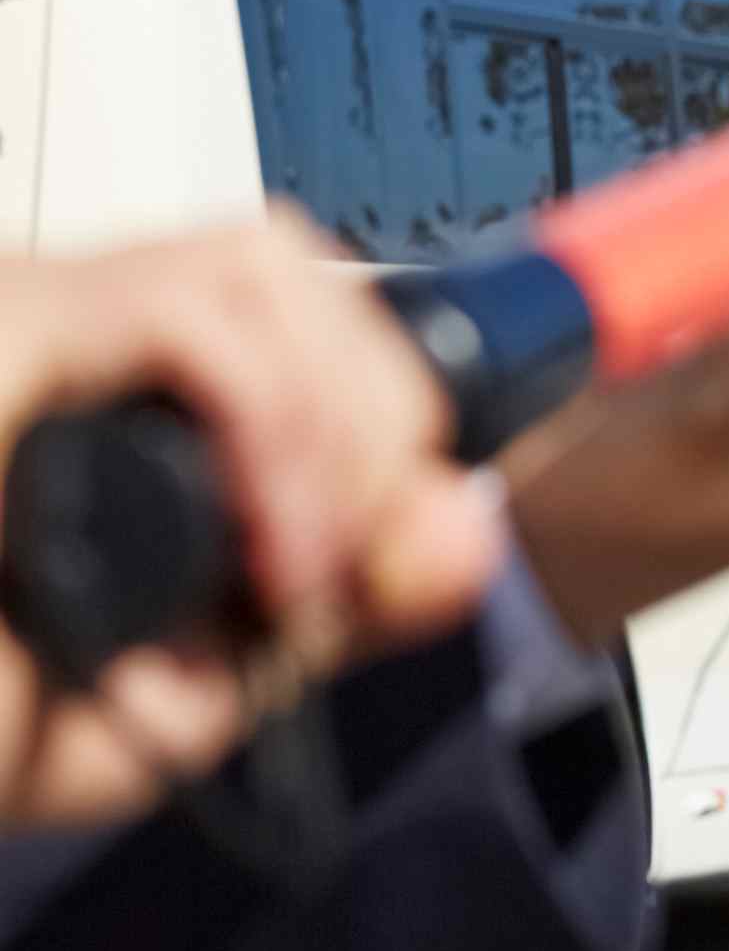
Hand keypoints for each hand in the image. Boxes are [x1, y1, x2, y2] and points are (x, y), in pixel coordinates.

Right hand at [0, 220, 499, 829]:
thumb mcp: (198, 688)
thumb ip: (339, 608)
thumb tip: (462, 525)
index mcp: (110, 402)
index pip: (292, 312)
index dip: (389, 386)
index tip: (432, 499)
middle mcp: (59, 340)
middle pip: (292, 268)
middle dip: (385, 406)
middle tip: (361, 552)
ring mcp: (23, 326)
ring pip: (261, 262)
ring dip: (343, 414)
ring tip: (310, 557)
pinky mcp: (0, 335)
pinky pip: (188, 313)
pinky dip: (275, 426)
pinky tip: (273, 548)